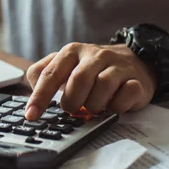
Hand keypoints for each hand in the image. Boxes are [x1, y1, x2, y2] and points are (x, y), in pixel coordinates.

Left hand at [24, 43, 157, 120]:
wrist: (136, 61)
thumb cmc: (93, 70)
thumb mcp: (67, 66)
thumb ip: (45, 75)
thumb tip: (32, 96)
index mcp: (72, 52)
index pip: (50, 74)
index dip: (39, 97)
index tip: (31, 115)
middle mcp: (94, 55)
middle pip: (78, 81)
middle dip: (72, 102)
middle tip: (73, 110)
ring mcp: (117, 66)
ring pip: (103, 87)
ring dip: (94, 105)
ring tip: (94, 108)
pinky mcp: (136, 80)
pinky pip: (126, 95)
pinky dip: (117, 106)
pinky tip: (113, 106)